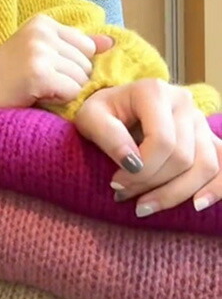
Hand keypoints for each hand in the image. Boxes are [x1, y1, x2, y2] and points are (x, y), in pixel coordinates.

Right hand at [0, 14, 112, 112]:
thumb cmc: (3, 77)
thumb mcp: (39, 51)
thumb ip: (74, 45)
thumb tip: (111, 43)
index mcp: (43, 22)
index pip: (86, 46)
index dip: (69, 65)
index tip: (41, 69)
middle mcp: (42, 32)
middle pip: (86, 63)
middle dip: (68, 79)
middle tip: (36, 81)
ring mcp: (39, 51)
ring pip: (81, 79)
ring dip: (63, 91)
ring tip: (34, 88)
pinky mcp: (39, 73)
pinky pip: (72, 92)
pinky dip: (58, 100)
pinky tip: (35, 95)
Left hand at [74, 79, 220, 214]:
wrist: (111, 107)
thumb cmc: (100, 113)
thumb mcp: (90, 118)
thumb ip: (108, 136)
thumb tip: (132, 163)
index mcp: (155, 92)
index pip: (162, 141)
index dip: (141, 170)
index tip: (115, 184)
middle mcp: (183, 102)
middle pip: (182, 157)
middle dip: (152, 184)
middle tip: (122, 195)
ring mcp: (199, 120)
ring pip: (205, 166)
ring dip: (175, 193)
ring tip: (145, 206)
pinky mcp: (207, 137)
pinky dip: (215, 188)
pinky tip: (197, 205)